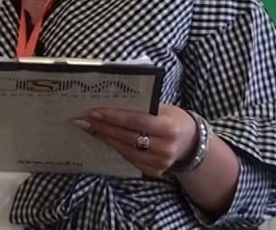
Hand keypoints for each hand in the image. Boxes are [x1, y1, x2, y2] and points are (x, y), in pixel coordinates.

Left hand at [76, 104, 197, 177]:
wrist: (191, 142)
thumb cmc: (172, 118)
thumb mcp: (163, 108)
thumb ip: (142, 107)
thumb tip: (111, 103)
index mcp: (168, 127)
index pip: (135, 121)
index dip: (113, 117)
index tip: (93, 111)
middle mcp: (165, 147)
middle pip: (127, 137)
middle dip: (103, 127)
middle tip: (84, 119)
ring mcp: (160, 162)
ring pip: (125, 150)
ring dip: (105, 138)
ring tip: (90, 128)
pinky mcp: (154, 171)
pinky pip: (129, 159)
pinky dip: (115, 147)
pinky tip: (104, 139)